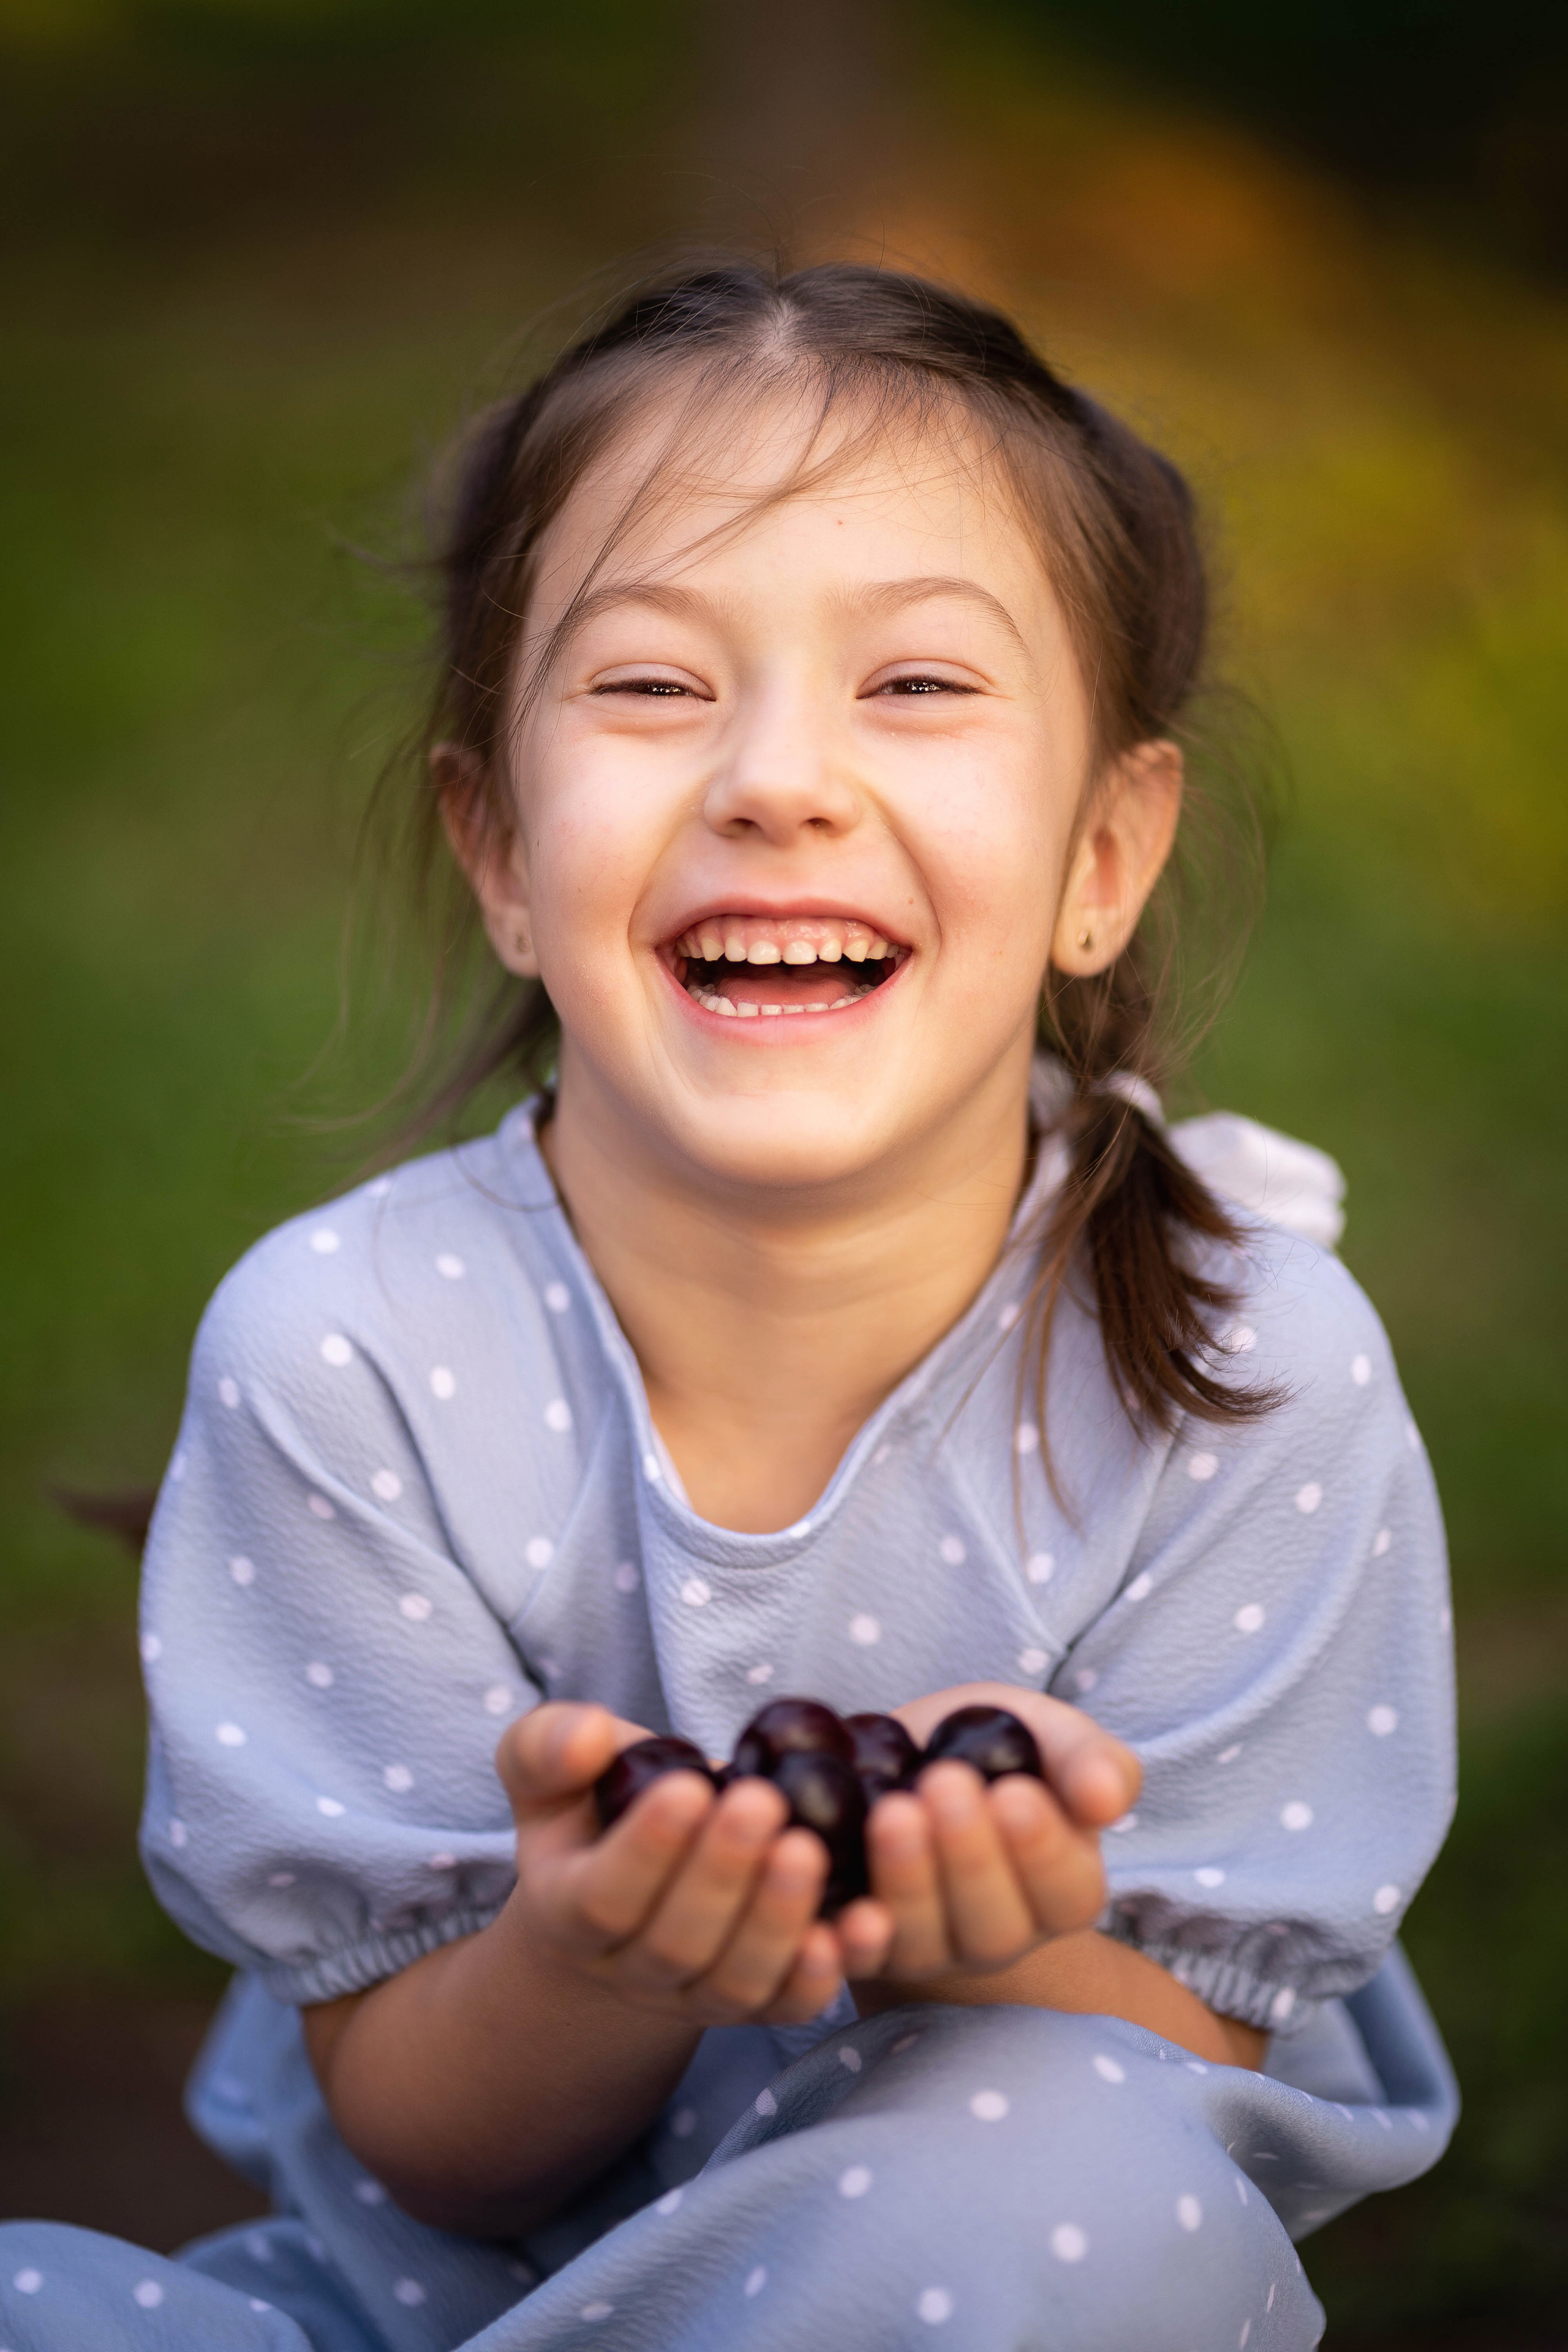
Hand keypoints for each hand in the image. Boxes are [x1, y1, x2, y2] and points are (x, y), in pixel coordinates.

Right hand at [495, 1703, 842, 2027]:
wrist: (635, 1880)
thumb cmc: (596, 1805)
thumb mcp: (549, 1766)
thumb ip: (548, 1746)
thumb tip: (586, 1737)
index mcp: (568, 1911)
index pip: (602, 1898)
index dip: (646, 1849)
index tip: (690, 1786)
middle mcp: (631, 1970)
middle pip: (675, 1945)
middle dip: (721, 1874)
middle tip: (763, 1803)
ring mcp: (695, 1996)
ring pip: (735, 1982)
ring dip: (777, 1919)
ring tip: (809, 1848)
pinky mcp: (758, 2004)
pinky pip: (790, 2005)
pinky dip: (826, 1972)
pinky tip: (867, 1922)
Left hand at [833, 1682, 1139, 1987]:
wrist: (905, 1760)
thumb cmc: (995, 1750)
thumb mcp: (1049, 1736)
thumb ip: (1088, 1761)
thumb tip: (1107, 1798)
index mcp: (1060, 1892)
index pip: (1064, 1893)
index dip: (1041, 1851)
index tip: (1013, 1793)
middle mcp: (998, 1935)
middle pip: (993, 1927)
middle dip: (969, 1859)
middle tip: (945, 1786)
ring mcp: (929, 1949)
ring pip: (922, 1939)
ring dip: (907, 1880)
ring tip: (893, 1810)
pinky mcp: (864, 1948)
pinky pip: (854, 1959)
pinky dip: (847, 1940)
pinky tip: (840, 1904)